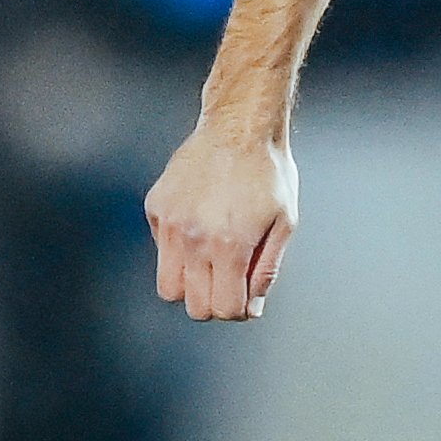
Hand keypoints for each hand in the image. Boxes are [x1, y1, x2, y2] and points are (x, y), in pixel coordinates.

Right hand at [146, 119, 298, 320]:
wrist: (239, 129)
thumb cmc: (268, 174)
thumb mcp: (284, 223)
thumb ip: (267, 269)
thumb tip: (252, 306)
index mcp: (230, 245)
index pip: (223, 308)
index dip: (237, 311)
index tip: (246, 300)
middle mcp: (194, 239)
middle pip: (193, 305)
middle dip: (215, 302)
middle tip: (231, 283)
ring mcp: (170, 224)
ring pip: (168, 287)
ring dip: (191, 285)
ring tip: (212, 263)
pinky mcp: (156, 209)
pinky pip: (161, 250)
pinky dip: (179, 251)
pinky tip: (200, 228)